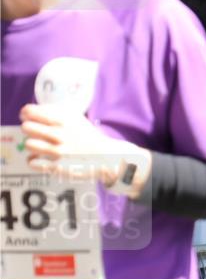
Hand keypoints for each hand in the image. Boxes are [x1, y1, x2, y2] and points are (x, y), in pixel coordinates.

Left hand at [20, 104, 149, 190]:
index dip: (26, 115)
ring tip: (39, 147)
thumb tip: (30, 112)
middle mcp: (59, 134)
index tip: (30, 119)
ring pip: (29, 144)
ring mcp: (59, 152)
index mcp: (63, 120)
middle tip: (37, 134)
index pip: (30, 112)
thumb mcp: (75, 117)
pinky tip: (41, 160)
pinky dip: (34, 161)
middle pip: (26, 127)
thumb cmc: (88, 136)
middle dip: (30, 130)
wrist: (106, 156)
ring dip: (32, 145)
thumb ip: (54, 111)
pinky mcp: (58, 167)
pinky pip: (33, 163)